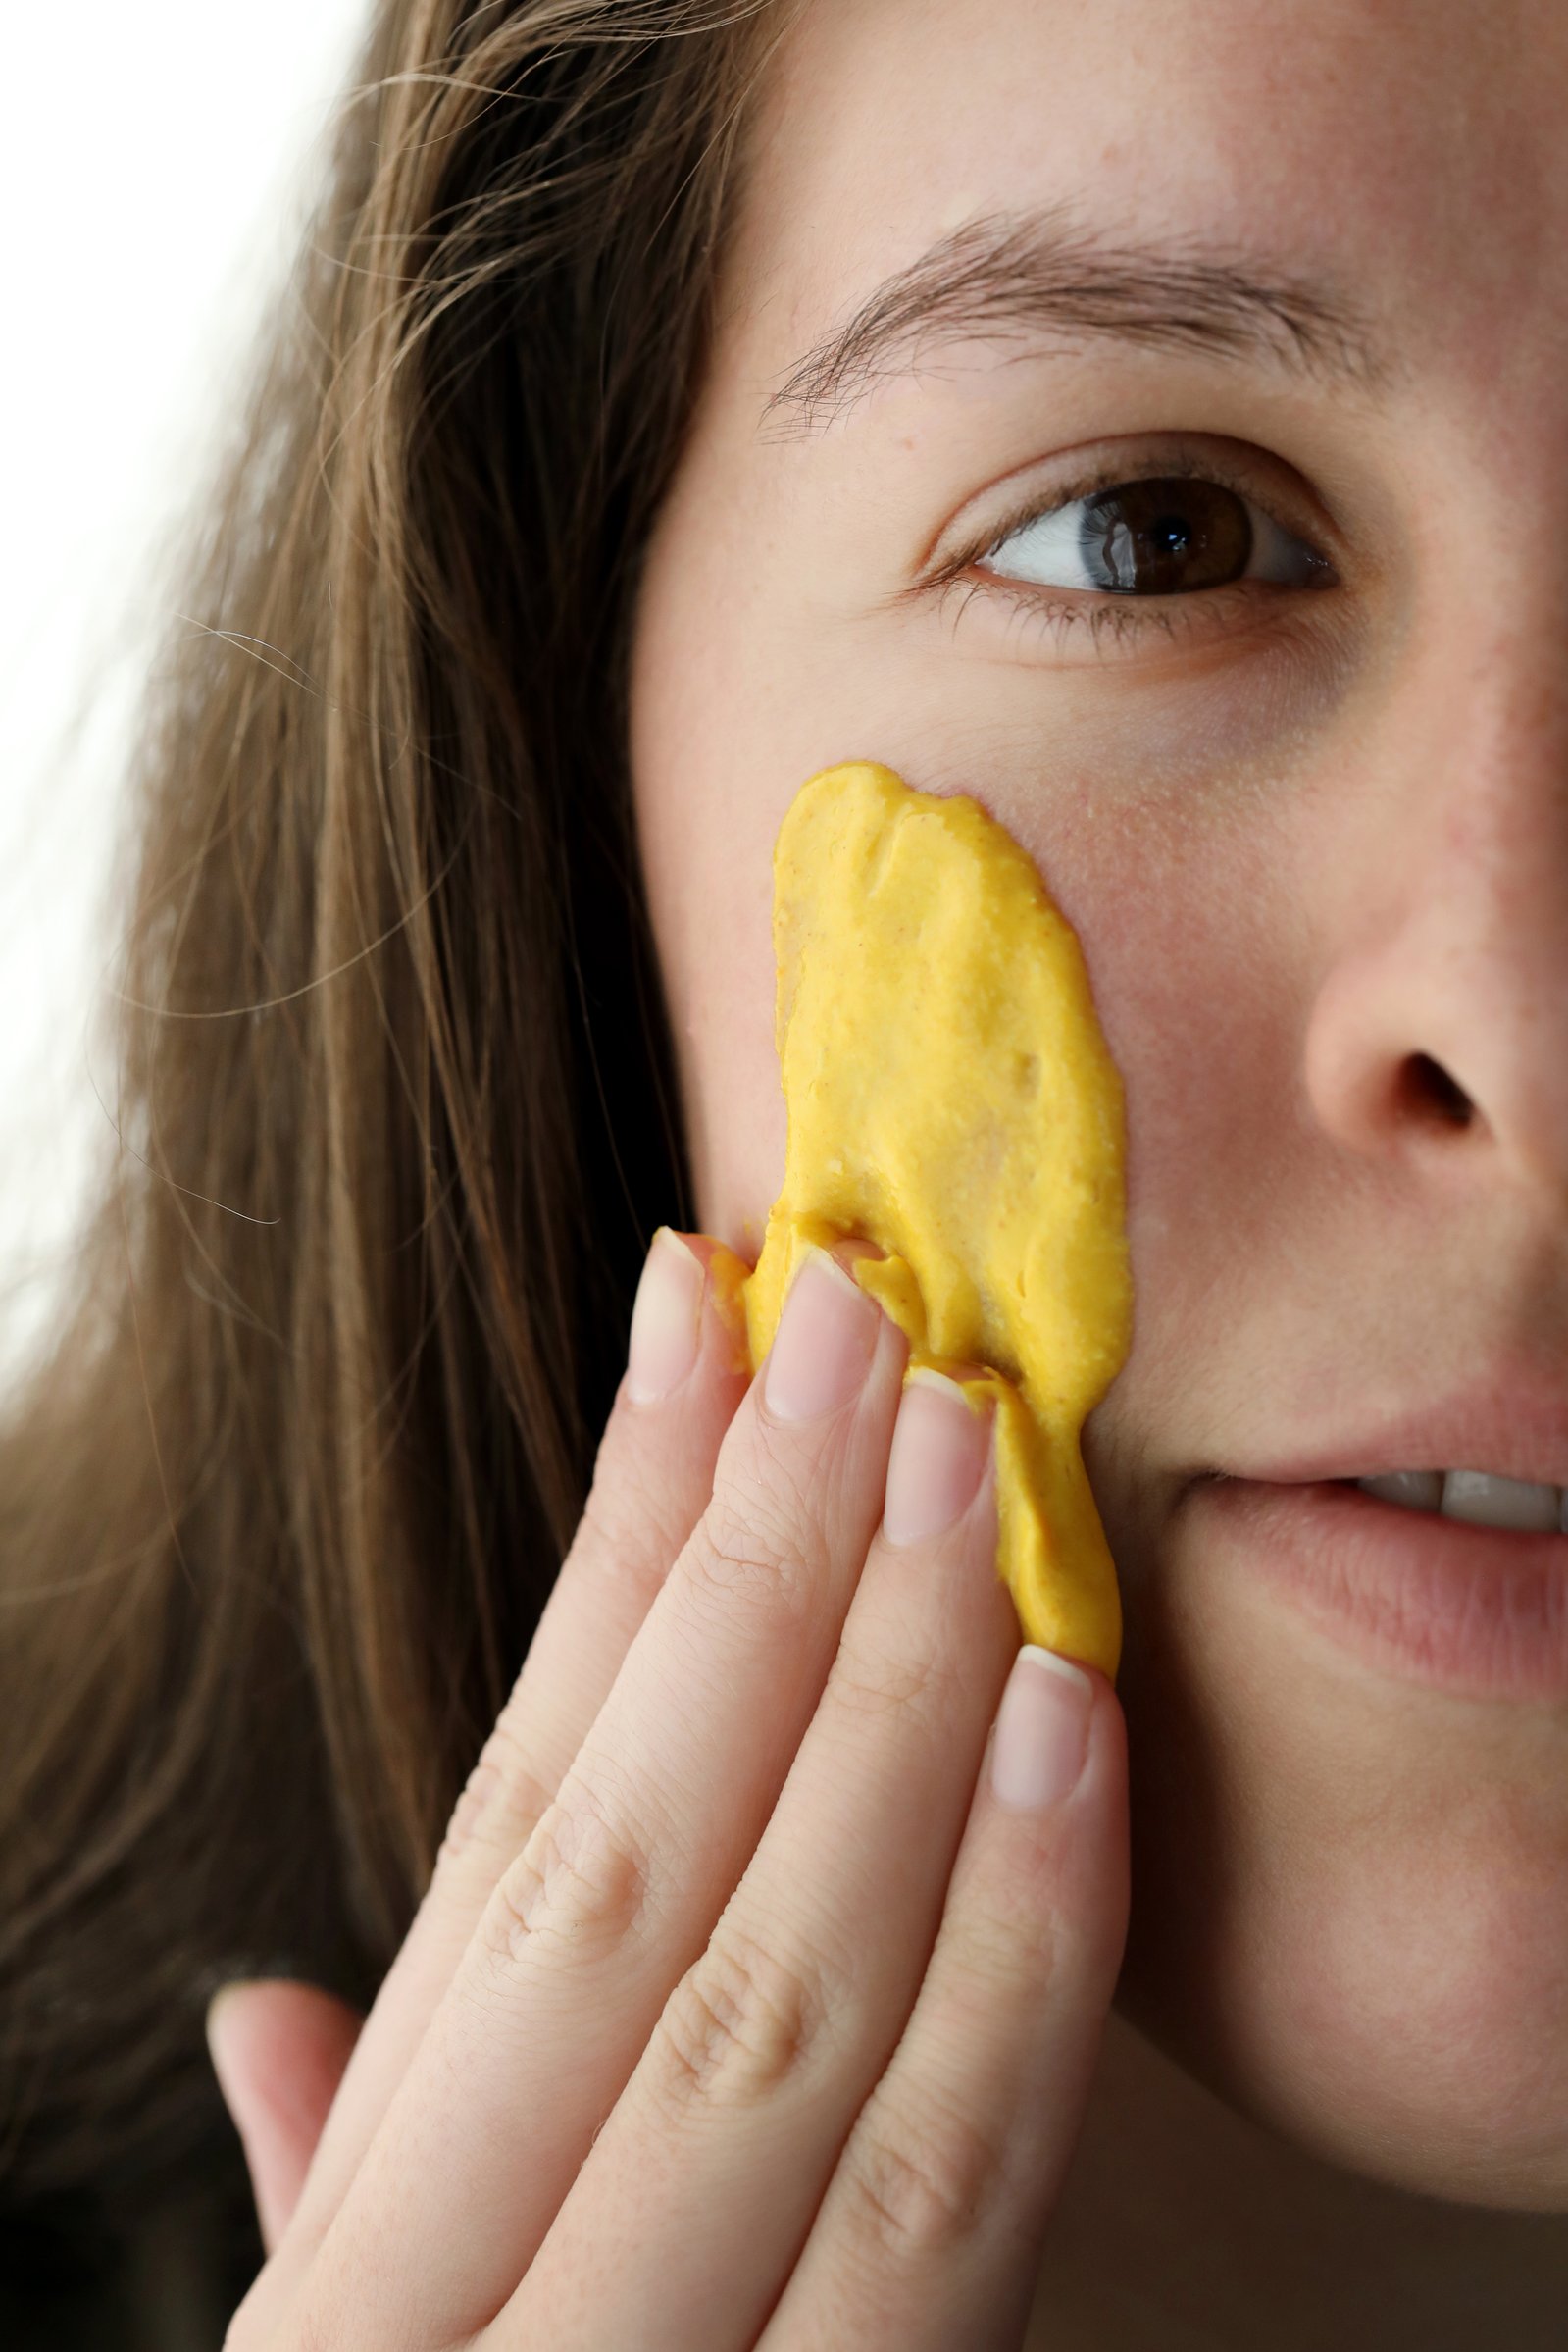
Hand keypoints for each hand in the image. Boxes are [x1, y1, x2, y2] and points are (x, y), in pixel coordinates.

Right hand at [209, 1230, 1128, 2349]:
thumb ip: (340, 2186)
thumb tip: (259, 2012)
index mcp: (360, 2256)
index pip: (505, 1835)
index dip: (607, 1551)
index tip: (693, 1316)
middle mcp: (468, 2307)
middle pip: (633, 1866)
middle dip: (760, 1563)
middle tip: (865, 1320)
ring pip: (784, 1995)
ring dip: (891, 1698)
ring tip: (972, 1468)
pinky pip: (943, 2205)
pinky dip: (1019, 1955)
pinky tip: (1072, 1733)